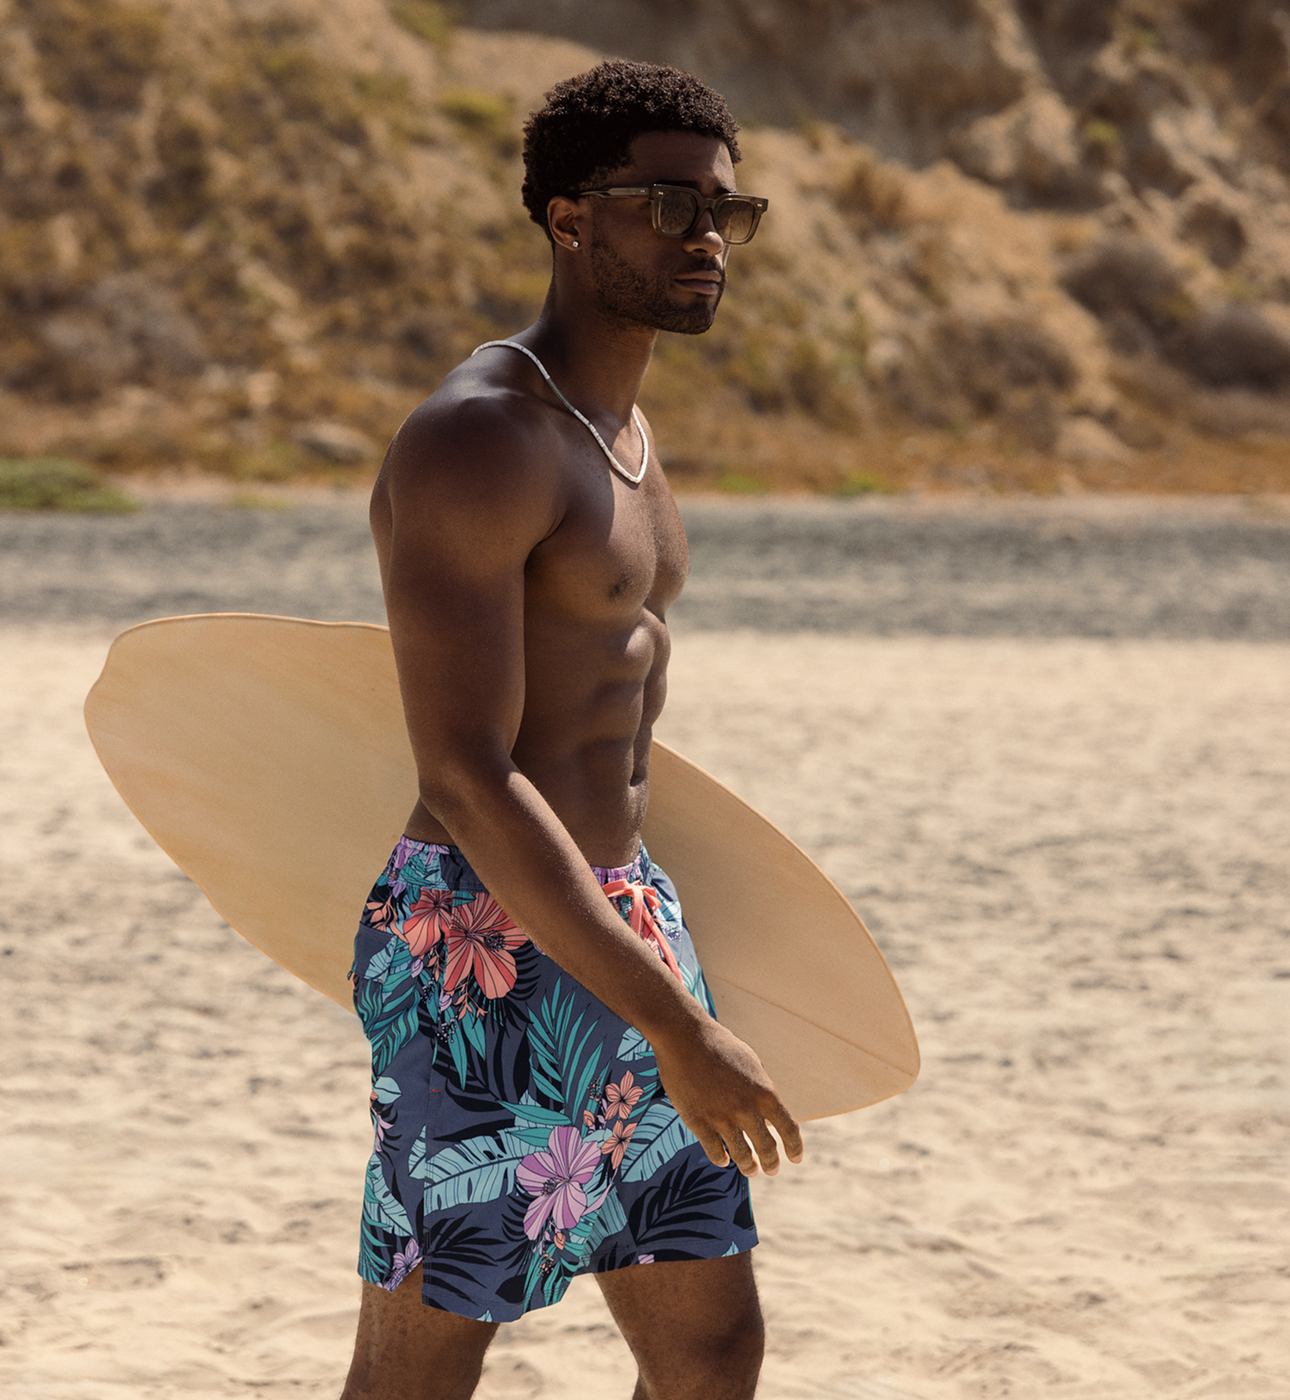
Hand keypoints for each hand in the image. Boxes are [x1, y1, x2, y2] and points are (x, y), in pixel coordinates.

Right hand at [652, 1016, 803, 1176]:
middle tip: (771, 1169)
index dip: (795, 1148)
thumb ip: (762, 1089)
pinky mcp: (698, 1122)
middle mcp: (746, 1109)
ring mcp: (722, 1118)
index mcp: (765, 1093)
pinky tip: (724, 1159)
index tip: (795, 1158)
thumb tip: (768, 1112)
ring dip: (748, 1166)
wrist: (685, 1038)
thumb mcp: (752, 1063)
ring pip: (742, 1156)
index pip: (789, 1129)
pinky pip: (715, 1152)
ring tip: (751, 1170)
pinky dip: (722, 1158)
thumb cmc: (720, 1046)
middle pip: (767, 1148)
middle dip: (771, 1163)